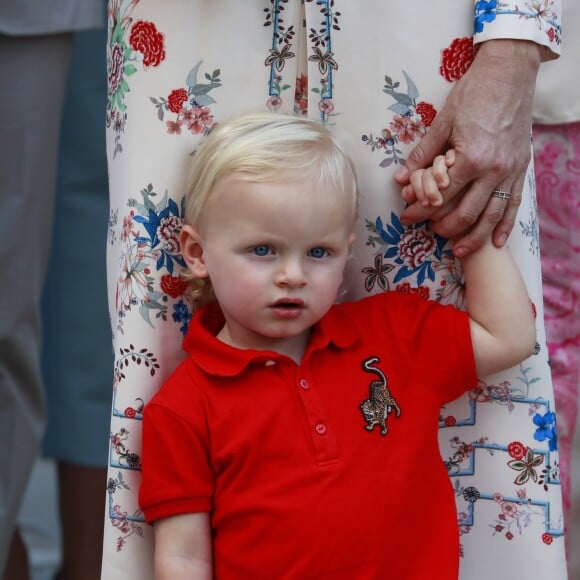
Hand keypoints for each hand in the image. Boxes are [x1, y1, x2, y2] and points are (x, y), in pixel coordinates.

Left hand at [395, 39, 540, 256]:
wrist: (510, 71)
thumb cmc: (474, 93)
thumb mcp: (442, 122)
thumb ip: (422, 155)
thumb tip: (401, 179)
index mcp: (471, 157)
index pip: (440, 195)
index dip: (420, 209)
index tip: (407, 216)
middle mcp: (494, 169)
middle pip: (466, 212)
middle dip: (444, 226)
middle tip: (429, 231)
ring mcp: (511, 171)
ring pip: (491, 215)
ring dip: (474, 236)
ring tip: (460, 250)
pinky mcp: (522, 168)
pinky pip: (513, 204)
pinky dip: (505, 225)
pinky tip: (497, 242)